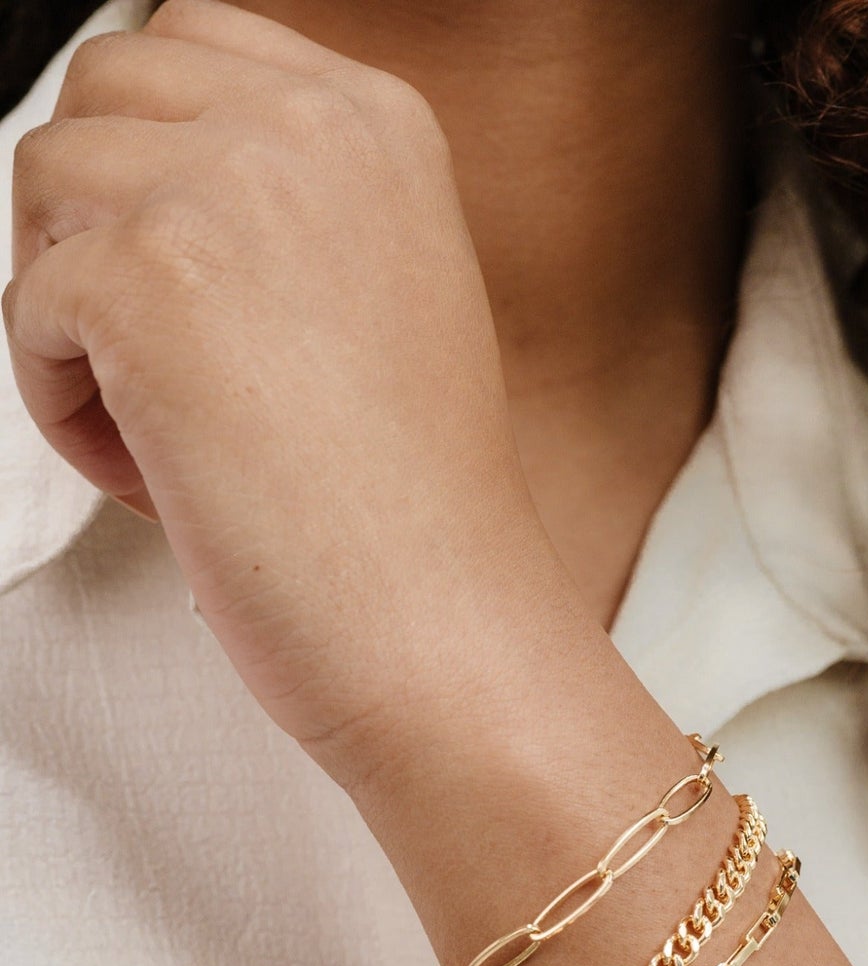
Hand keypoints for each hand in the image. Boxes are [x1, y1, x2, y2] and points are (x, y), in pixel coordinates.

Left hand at [3, 0, 567, 789]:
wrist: (443, 623)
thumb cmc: (420, 510)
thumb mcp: (389, 299)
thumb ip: (293, 211)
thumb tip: (155, 191)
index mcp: (381, 124)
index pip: (195, 43)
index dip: (154, 154)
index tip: (173, 262)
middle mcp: (308, 128)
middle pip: (102, 86)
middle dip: (98, 213)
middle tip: (156, 346)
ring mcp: (223, 192)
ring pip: (45, 184)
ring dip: (74, 307)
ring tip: (162, 424)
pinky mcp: (144, 280)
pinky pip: (26, 304)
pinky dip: (65, 402)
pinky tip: (160, 473)